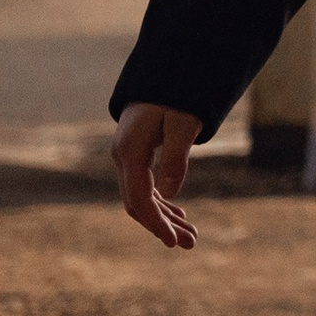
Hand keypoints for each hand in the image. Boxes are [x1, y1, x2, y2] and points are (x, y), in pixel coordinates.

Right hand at [112, 102, 200, 248]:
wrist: (165, 70)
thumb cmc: (176, 94)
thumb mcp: (183, 123)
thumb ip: (175, 158)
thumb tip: (171, 194)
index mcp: (130, 152)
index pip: (138, 199)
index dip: (155, 223)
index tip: (171, 241)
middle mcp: (124, 158)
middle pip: (139, 203)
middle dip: (163, 226)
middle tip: (191, 245)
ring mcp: (128, 156)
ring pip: (144, 196)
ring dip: (166, 217)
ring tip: (191, 237)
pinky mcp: (138, 153)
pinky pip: (146, 186)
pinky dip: (162, 202)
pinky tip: (179, 214)